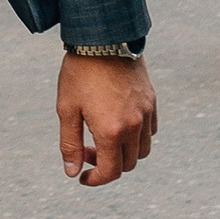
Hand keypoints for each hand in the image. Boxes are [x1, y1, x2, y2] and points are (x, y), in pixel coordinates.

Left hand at [58, 51, 155, 187]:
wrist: (104, 38)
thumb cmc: (80, 73)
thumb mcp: (67, 109)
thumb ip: (70, 144)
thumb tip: (72, 172)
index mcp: (110, 130)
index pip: (110, 172)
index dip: (95, 180)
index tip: (82, 177)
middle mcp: (133, 125)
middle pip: (127, 164)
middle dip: (106, 165)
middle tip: (86, 150)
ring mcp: (146, 113)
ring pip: (142, 150)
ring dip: (124, 153)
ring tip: (102, 138)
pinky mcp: (152, 101)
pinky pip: (150, 131)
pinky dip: (137, 137)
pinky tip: (118, 124)